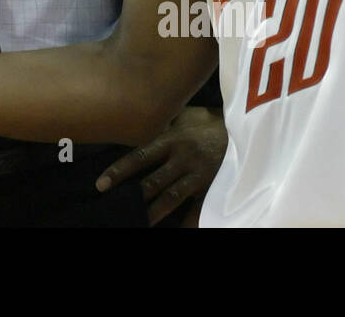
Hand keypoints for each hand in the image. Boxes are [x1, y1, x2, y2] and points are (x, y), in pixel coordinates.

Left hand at [95, 106, 226, 225]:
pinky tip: (181, 229)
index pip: (139, 156)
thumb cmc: (210, 121)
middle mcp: (183, 158)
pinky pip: (200, 208)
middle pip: (154, 181)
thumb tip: (139, 121)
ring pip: (172, 196)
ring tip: (141, 221)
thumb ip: (164, 123)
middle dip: (134, 195)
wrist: (244, 131)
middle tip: (115, 206)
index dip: (119, 171)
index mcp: (172, 139)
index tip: (101, 184)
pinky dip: (191, 221)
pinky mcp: (213, 186)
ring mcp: (198, 174)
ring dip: (155, 211)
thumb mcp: (185, 116)